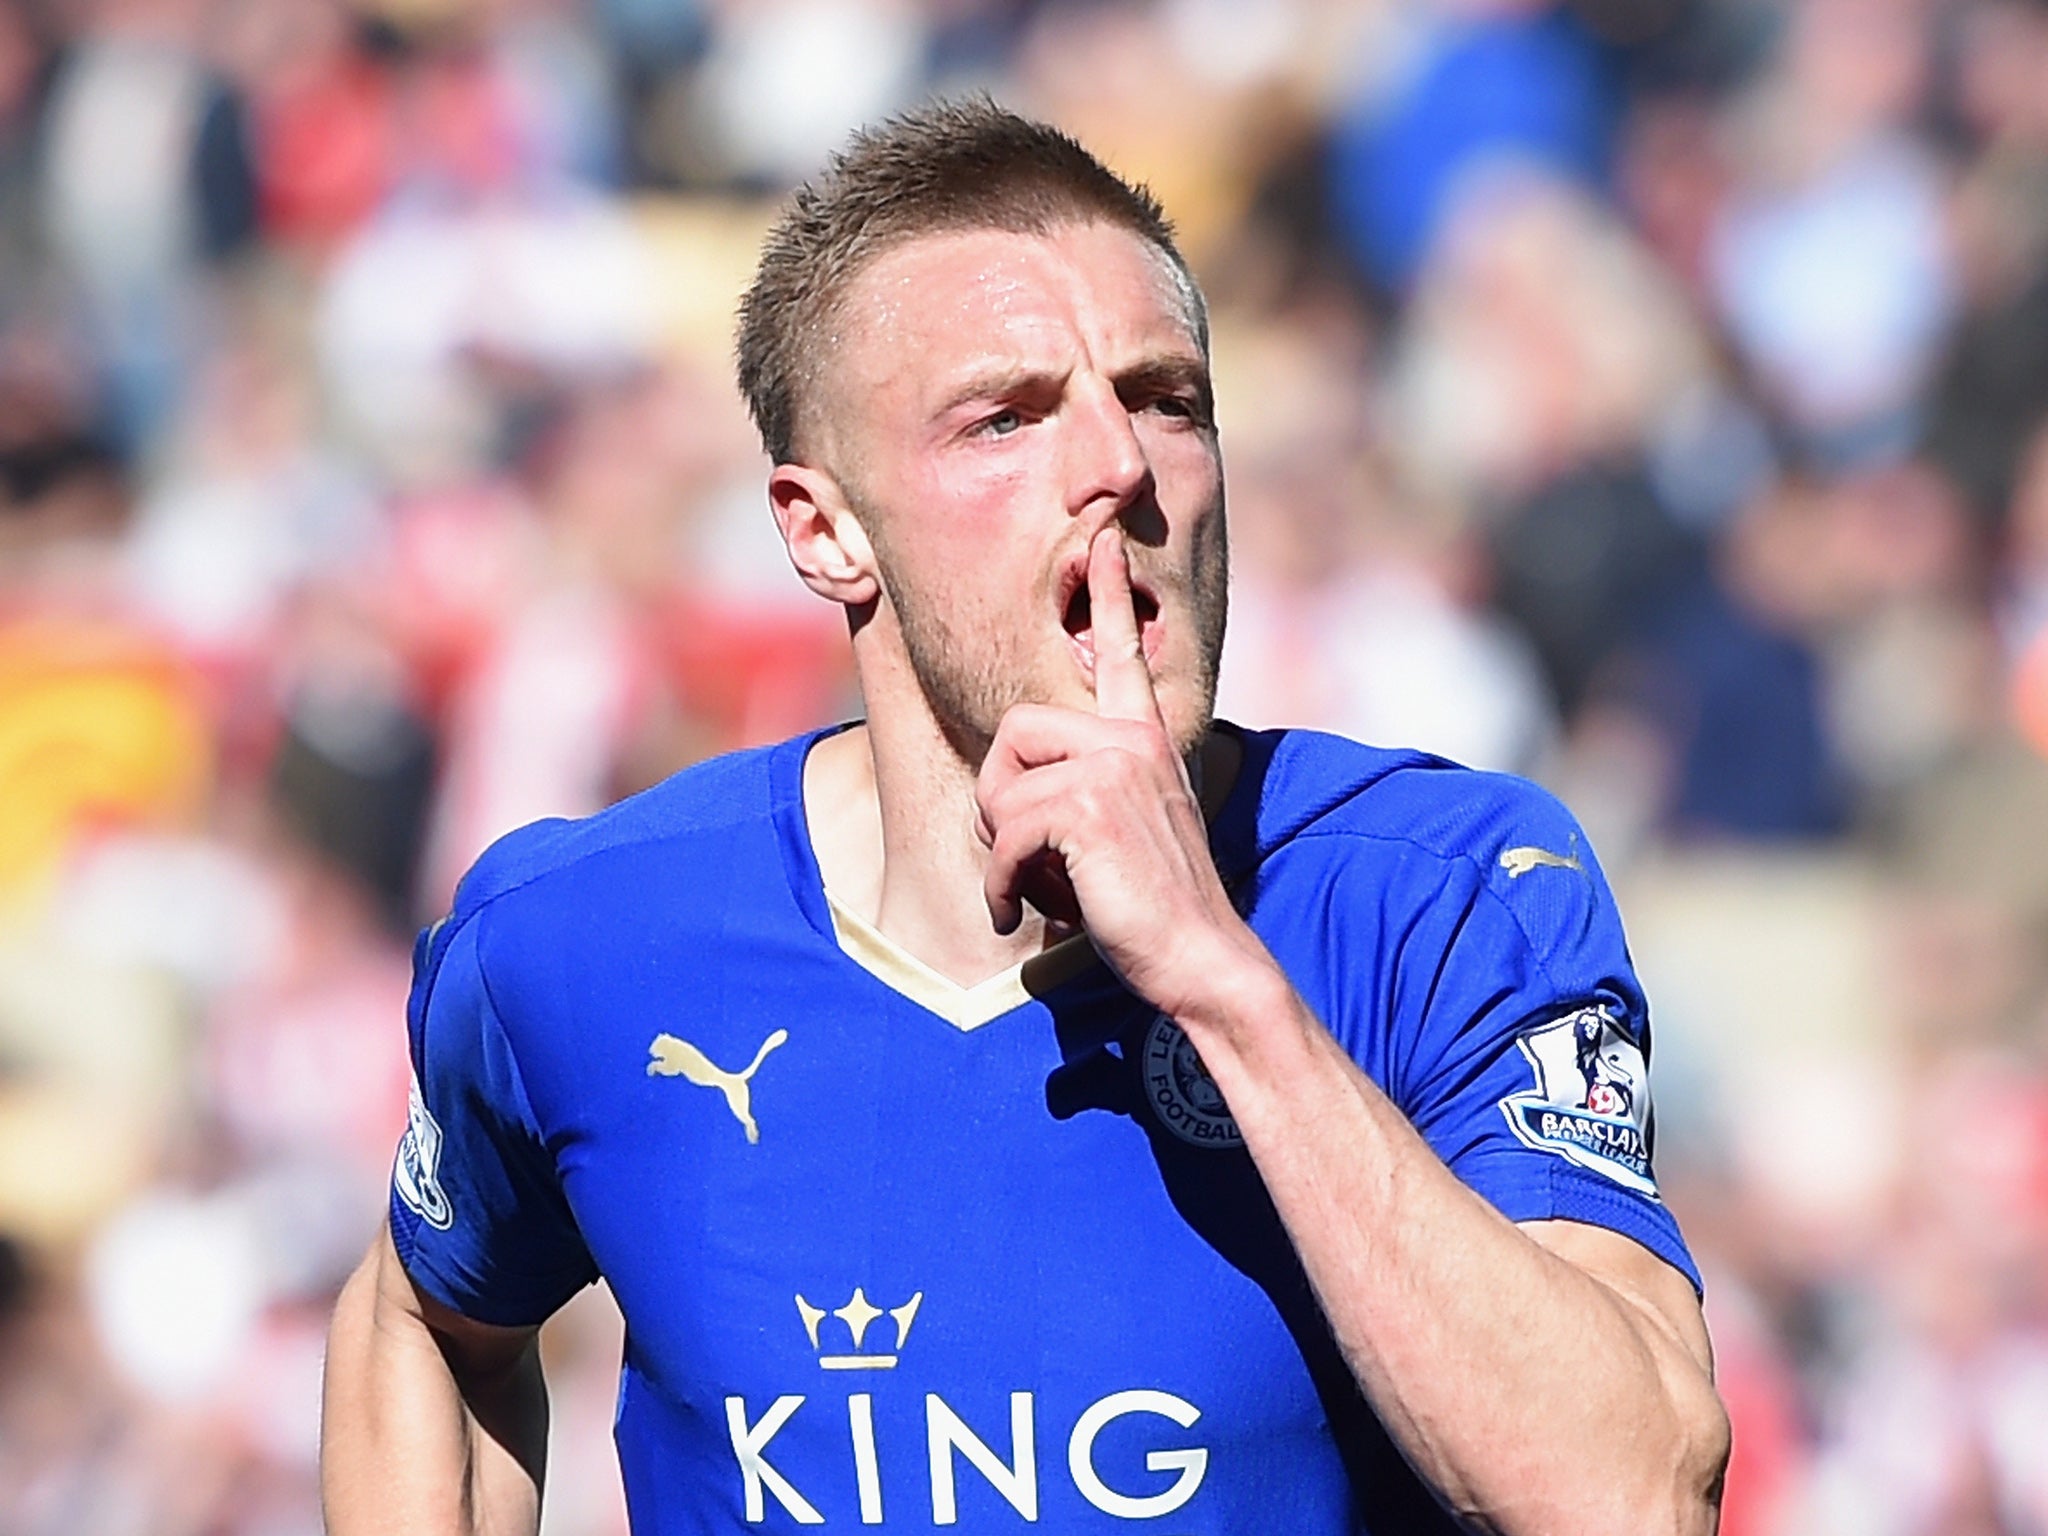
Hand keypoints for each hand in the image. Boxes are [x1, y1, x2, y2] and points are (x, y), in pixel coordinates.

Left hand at [975, 526, 1261, 1018]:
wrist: (1202, 958)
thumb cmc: (1156, 910)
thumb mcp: (1125, 832)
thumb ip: (1087, 793)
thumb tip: (1013, 793)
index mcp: (1145, 739)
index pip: (1123, 652)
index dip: (1109, 594)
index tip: (1102, 538)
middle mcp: (1133, 739)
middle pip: (1013, 733)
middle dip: (999, 801)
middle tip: (1024, 856)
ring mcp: (1113, 768)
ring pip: (1001, 790)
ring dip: (1002, 855)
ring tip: (1038, 889)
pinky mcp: (1088, 807)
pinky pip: (1002, 834)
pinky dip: (1001, 886)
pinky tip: (1023, 914)